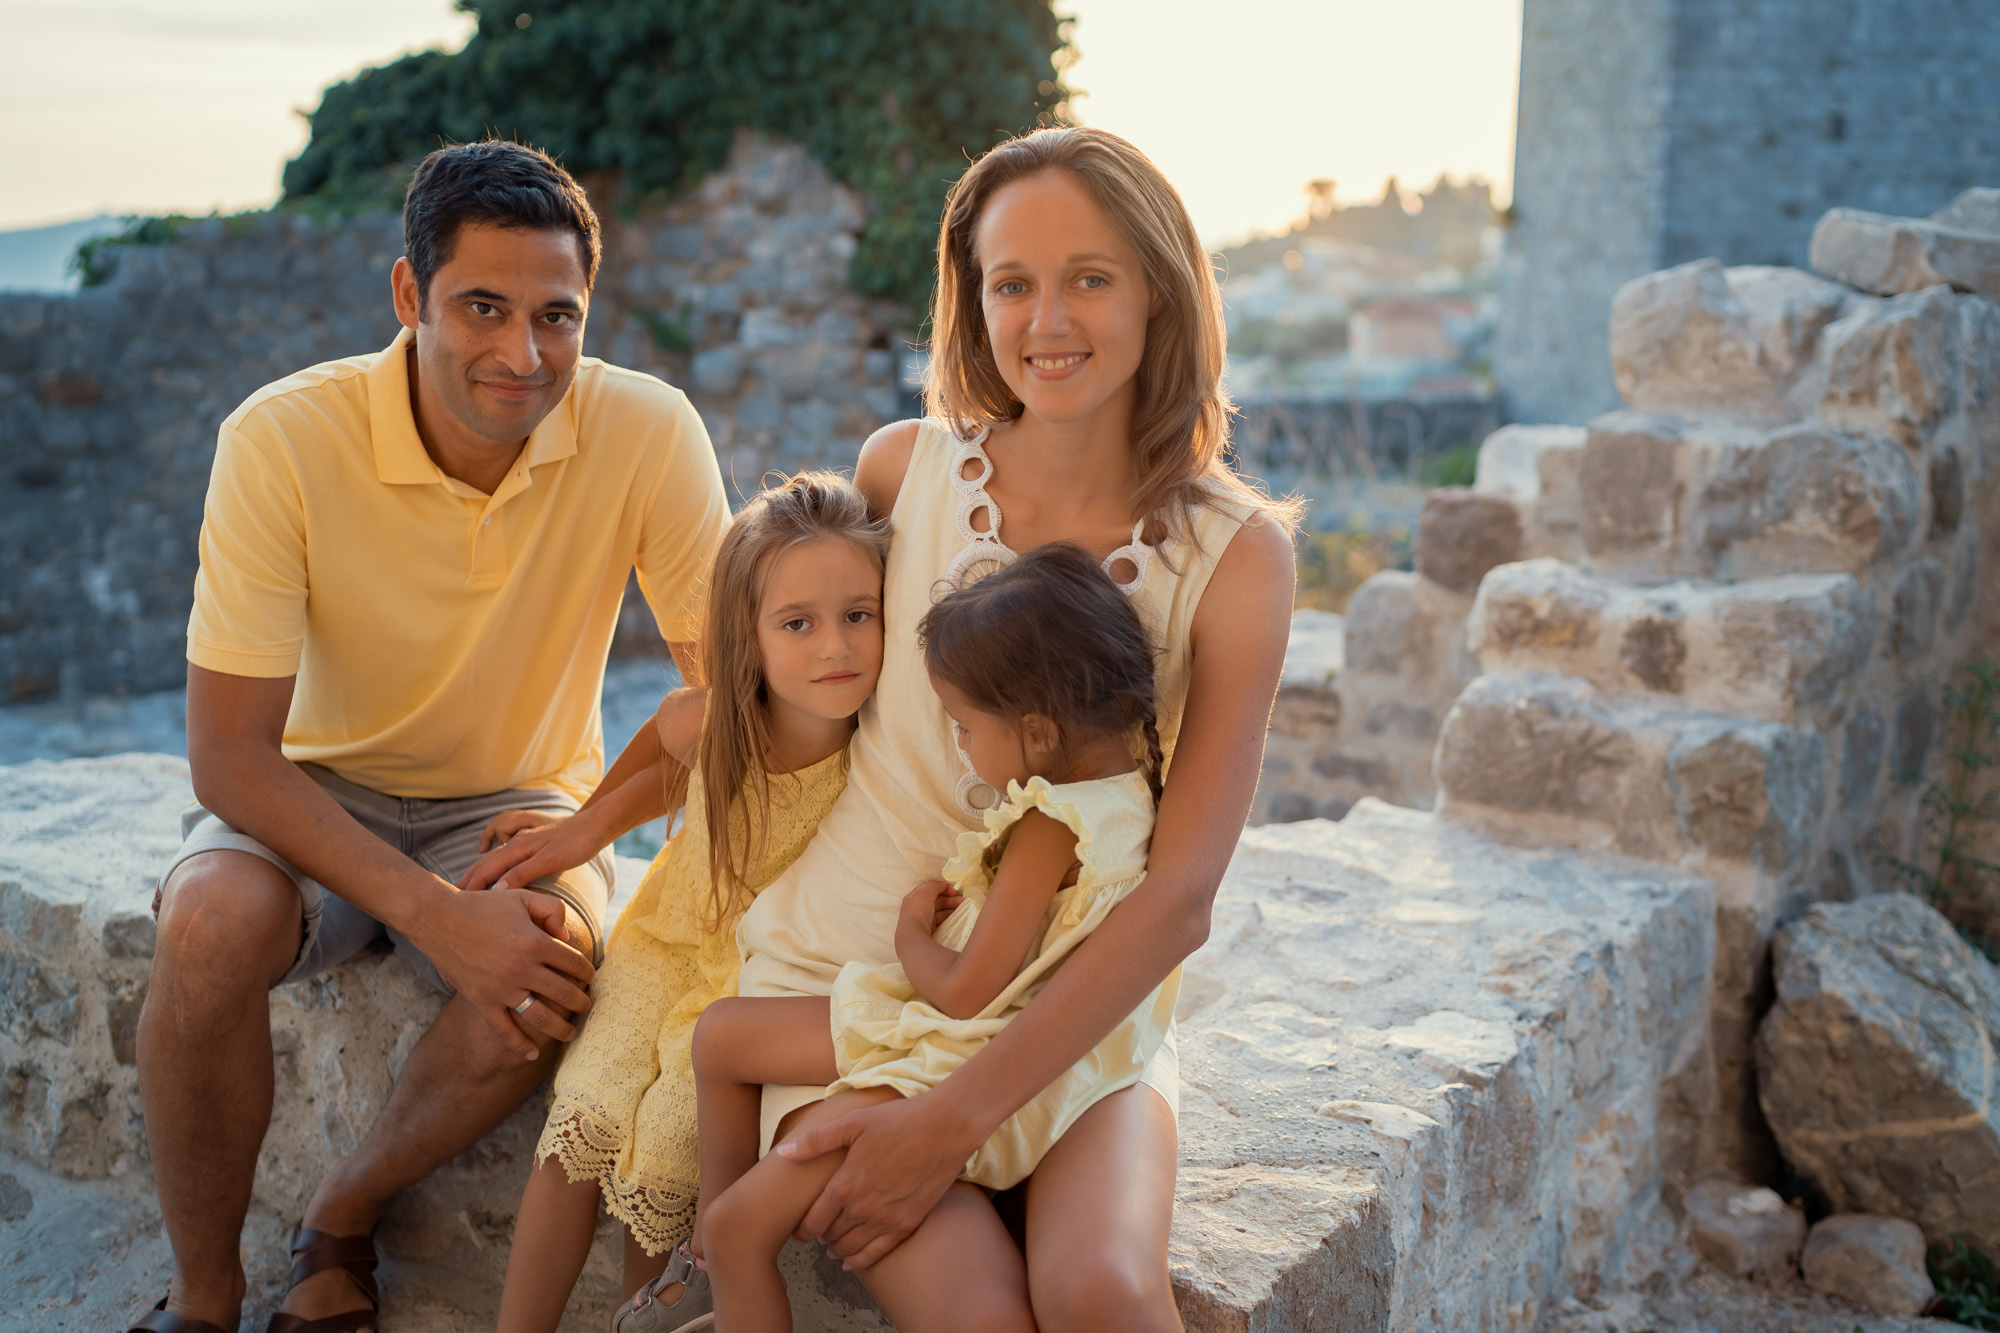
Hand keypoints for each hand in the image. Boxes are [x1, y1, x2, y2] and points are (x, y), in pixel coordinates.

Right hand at [411, 885, 596, 1058]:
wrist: (439, 918)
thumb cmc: (483, 905)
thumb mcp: (523, 896)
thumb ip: (553, 909)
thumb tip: (567, 937)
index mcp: (534, 942)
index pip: (574, 963)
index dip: (587, 972)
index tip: (590, 978)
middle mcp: (521, 969)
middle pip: (563, 994)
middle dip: (581, 1003)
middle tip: (587, 1008)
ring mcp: (501, 988)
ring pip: (539, 1017)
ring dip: (559, 1028)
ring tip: (570, 1034)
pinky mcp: (481, 1001)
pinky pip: (503, 1029)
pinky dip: (519, 1045)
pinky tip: (533, 1054)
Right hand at [459, 808, 603, 892]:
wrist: (594, 825)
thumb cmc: (576, 844)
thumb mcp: (550, 860)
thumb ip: (523, 873)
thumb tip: (497, 890)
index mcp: (517, 848)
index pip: (487, 869)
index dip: (472, 885)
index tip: (457, 903)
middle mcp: (515, 843)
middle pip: (485, 863)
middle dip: (469, 879)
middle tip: (452, 898)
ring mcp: (521, 842)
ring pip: (492, 859)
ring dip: (478, 872)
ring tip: (465, 887)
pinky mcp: (530, 844)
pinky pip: (503, 856)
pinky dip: (492, 865)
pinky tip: (492, 870)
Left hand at [780, 1091, 981, 1267]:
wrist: (945, 1128)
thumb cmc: (898, 1119)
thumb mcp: (853, 1123)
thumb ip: (816, 1142)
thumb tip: (783, 1154)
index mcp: (845, 1184)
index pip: (813, 1220)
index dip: (803, 1230)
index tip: (799, 1233)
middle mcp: (862, 1208)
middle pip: (831, 1235)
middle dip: (821, 1237)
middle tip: (818, 1235)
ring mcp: (886, 1219)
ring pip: (851, 1248)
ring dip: (838, 1250)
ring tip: (833, 1248)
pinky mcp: (907, 1223)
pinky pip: (877, 1252)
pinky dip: (861, 1261)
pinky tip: (853, 1262)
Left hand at [897, 879, 960, 940]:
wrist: (914, 937)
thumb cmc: (918, 912)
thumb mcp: (925, 893)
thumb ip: (935, 885)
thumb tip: (944, 883)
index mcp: (914, 898)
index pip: (930, 889)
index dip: (942, 887)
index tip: (955, 890)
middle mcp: (918, 909)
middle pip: (937, 901)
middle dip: (951, 899)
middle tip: (965, 900)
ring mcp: (924, 921)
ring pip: (941, 912)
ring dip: (953, 909)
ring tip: (966, 909)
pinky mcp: (930, 931)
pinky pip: (942, 922)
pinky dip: (951, 919)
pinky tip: (959, 918)